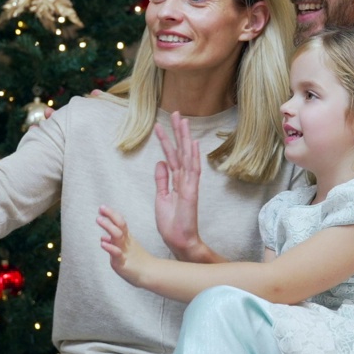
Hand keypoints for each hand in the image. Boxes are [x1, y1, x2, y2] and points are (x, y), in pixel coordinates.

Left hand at [98, 206, 154, 286]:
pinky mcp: (122, 263)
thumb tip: (103, 238)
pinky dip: (110, 248)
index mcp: (127, 238)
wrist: (151, 274)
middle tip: (101, 208)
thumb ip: (113, 243)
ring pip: (117, 236)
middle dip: (110, 216)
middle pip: (119, 225)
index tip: (102, 208)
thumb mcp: (124, 249)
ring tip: (99, 220)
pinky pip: (117, 254)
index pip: (120, 222)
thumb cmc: (138, 262)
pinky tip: (103, 243)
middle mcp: (125, 243)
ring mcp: (124, 251)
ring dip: (108, 227)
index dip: (111, 214)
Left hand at [153, 113, 204, 259]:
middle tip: (176, 114)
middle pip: (181, 151)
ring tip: (183, 121)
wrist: (178, 239)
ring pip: (187, 156)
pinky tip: (192, 144)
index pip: (171, 155)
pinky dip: (192, 157)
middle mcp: (184, 179)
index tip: (160, 126)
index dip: (166, 140)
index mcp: (176, 180)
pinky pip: (193, 172)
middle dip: (178, 132)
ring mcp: (189, 184)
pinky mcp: (191, 192)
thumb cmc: (171, 222)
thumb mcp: (161, 197)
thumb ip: (161, 179)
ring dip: (185, 139)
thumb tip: (160, 162)